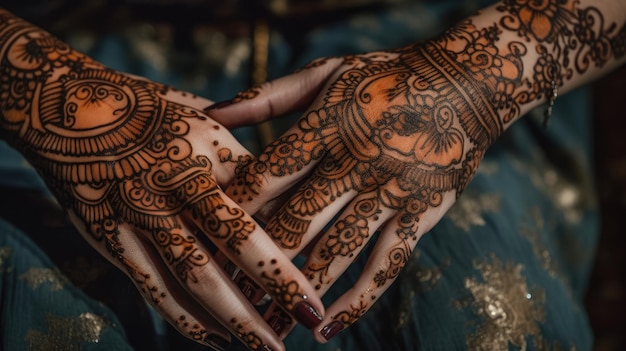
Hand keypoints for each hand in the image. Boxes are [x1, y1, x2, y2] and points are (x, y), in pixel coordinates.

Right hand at [0, 9, 326, 350]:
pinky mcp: (110, 236)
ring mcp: (142, 211)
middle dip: (278, 283)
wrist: (63, 105)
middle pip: (238, 240)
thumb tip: (277, 188)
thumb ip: (236, 154)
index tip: (322, 259)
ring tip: (268, 348)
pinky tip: (214, 339)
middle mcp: (178, 180)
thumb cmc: (146, 108)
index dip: (293, 232)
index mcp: (209, 145)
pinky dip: (185, 318)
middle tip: (311, 316)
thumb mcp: (200, 115)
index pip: (264, 197)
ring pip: (197, 275)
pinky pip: (153, 287)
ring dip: (236, 317)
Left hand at [208, 21, 523, 341]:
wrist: (463, 83)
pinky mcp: (422, 214)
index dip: (234, 212)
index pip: (268, 177)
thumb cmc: (385, 77)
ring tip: (264, 323)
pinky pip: (386, 265)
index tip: (205, 240)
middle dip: (255, 261)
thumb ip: (267, 96)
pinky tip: (327, 329)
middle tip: (224, 292)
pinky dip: (357, 301)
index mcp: (327, 126)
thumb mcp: (326, 72)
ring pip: (335, 252)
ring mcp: (391, 192)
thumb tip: (211, 112)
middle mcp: (356, 163)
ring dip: (297, 291)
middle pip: (295, 223)